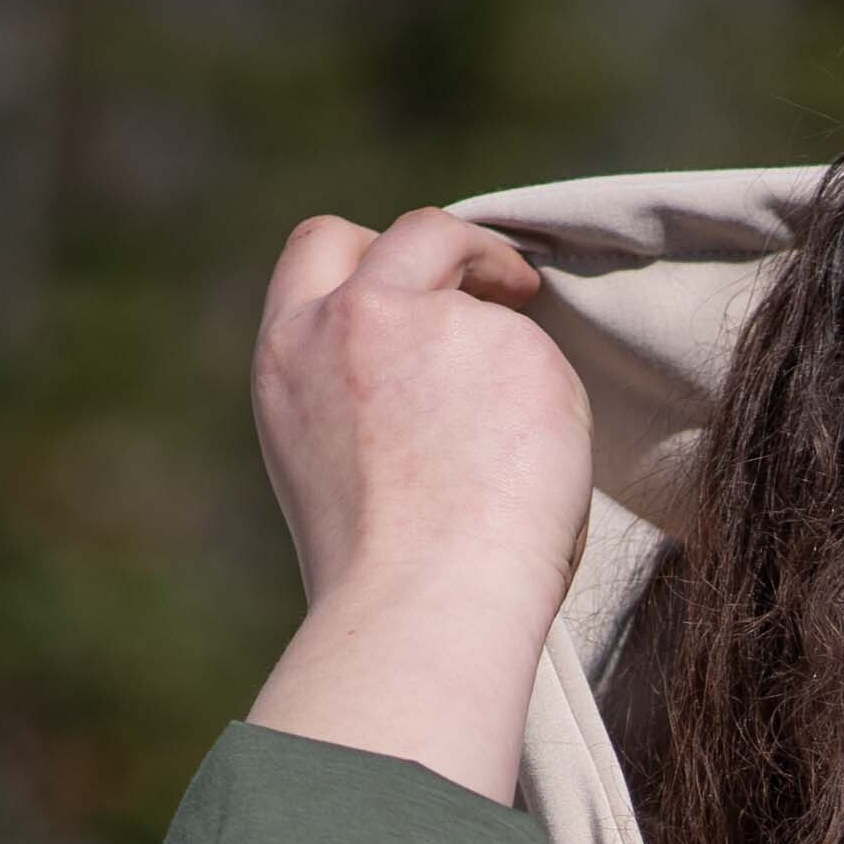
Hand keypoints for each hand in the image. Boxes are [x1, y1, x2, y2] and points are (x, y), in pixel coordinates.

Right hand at [245, 210, 594, 803]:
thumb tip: (437, 372)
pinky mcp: (516, 346)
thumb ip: (364, 392)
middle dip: (466, 249)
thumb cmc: (379, 581)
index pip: (325, 246)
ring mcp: (434, 323)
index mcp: (291, 353)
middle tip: (511, 288)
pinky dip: (552, 418)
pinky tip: (534, 485)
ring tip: (518, 464)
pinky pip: (549, 369)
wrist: (422, 612)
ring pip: (497, 313)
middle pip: (418, 231)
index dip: (378, 253)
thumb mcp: (331, 460)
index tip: (424, 281)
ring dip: (516, 367)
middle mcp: (354, 319)